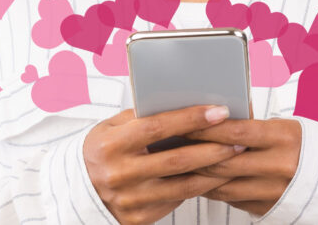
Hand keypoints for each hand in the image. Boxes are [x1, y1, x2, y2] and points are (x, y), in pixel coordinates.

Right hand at [83, 105, 246, 224]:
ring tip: (234, 157)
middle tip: (238, 138)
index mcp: (111, 145)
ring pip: (183, 185)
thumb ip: (141, 117)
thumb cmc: (101, 152)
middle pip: (177, 160)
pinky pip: (176, 202)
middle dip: (213, 148)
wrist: (79, 191)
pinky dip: (198, 188)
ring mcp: (130, 200)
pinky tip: (214, 176)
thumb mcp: (111, 128)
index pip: (157, 128)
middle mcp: (120, 174)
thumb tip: (182, 103)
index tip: (218, 111)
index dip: (191, 119)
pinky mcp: (139, 218)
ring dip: (214, 171)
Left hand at [183, 117, 301, 217]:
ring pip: (224, 186)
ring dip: (199, 176)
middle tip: (174, 146)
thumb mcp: (281, 128)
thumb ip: (251, 126)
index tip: (185, 124)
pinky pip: (233, 201)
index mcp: (283, 138)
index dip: (206, 129)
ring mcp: (274, 191)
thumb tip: (213, 120)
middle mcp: (280, 165)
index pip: (235, 132)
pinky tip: (202, 182)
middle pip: (224, 162)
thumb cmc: (301, 146)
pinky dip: (215, 191)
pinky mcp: (269, 208)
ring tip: (182, 166)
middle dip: (195, 154)